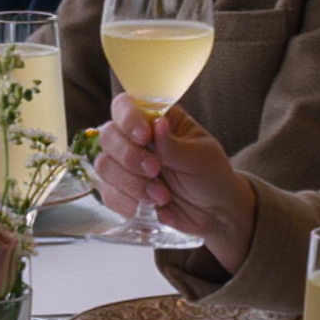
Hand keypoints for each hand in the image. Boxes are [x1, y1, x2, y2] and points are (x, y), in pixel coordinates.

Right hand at [95, 94, 257, 268]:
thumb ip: (174, 145)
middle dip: (129, 157)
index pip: (125, 105)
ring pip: (104, 166)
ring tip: (162, 196)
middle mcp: (135, 139)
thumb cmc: (211, 176)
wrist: (214, 214)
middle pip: (108, 135)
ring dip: (132, 184)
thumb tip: (158, 124)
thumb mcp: (200, 157)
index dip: (128, 119)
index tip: (145, 138)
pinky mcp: (121, 191)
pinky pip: (109, 194)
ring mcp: (125, 166)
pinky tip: (151, 207)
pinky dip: (128, 203)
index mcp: (155, 119)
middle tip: (155, 171)